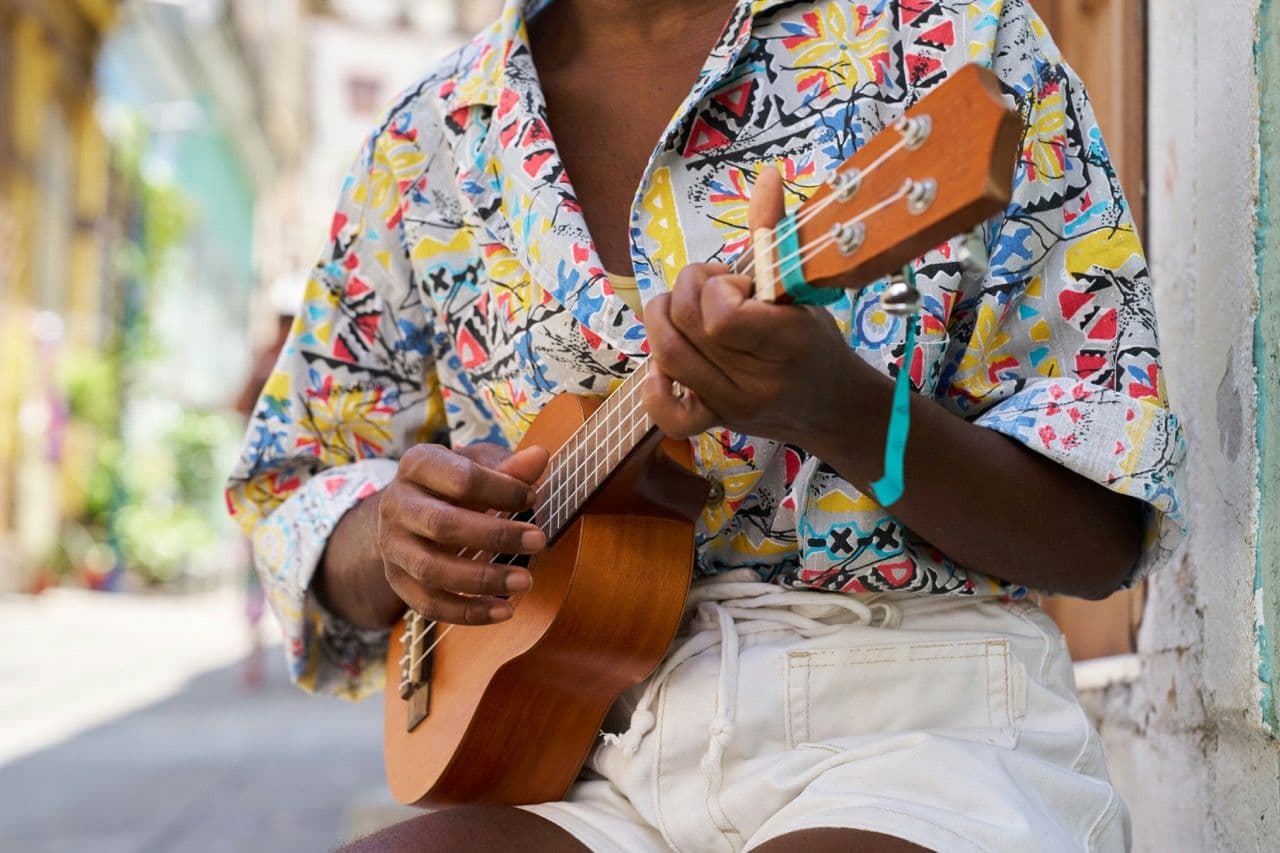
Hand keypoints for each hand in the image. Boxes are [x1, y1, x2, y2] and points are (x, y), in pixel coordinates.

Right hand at [376, 443, 549, 624]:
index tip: (532, 498)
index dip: (502, 490)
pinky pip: (428, 605)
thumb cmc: (455, 481)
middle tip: (539, 541)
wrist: (412, 507)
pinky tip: (504, 610)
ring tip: (525, 580)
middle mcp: (395, 504)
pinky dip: (467, 612)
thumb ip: (510, 466)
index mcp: (417, 464)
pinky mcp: (396, 580)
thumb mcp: (481, 464)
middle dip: (496, 536)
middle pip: (442, 525)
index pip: (461, 478)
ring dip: (483, 579)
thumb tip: (540, 457)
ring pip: (432, 570)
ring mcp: (392, 545)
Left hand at [642, 167, 870, 444]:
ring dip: (665, 319)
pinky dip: (655, 385)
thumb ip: (775, 233)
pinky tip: (666, 364)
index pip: (722, 315)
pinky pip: (667, 414)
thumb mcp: (804, 287)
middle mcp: (756, 380)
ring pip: (668, 355)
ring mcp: (731, 405)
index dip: (718, 287)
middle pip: (687, 324)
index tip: (738, 282)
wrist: (835, 407)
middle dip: (690, 289)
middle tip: (713, 287)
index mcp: (786, 342)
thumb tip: (767, 175)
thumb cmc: (817, 340)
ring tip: (688, 311)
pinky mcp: (714, 421)